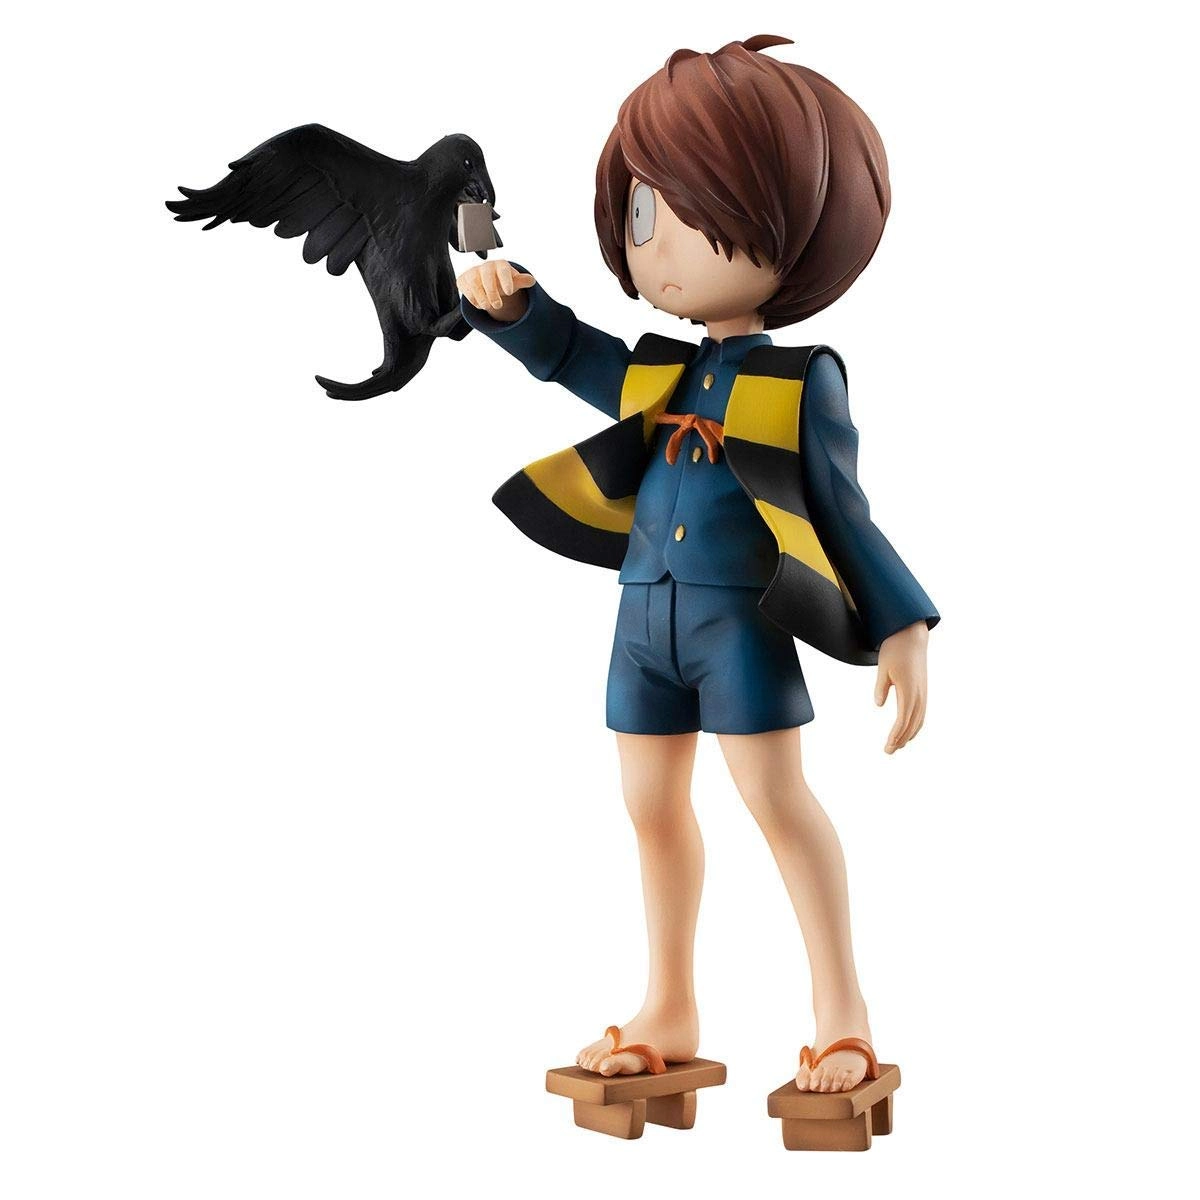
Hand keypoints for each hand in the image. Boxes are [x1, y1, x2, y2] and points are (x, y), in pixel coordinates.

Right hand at [456, 259, 535, 321]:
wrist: (488, 282)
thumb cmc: (503, 281)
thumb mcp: (514, 282)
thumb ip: (522, 281)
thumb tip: (531, 280)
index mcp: (500, 265)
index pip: (503, 270)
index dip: (506, 280)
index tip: (509, 292)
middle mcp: (485, 266)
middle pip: (487, 276)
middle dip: (492, 292)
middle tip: (498, 306)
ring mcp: (472, 272)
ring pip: (474, 283)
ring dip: (481, 297)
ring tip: (487, 307)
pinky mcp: (462, 280)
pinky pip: (465, 289)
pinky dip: (472, 299)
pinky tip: (480, 304)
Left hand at [874, 621, 928, 753]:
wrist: (911, 636)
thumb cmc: (894, 650)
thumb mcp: (883, 668)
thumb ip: (880, 687)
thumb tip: (879, 704)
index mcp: (908, 689)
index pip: (902, 719)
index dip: (896, 735)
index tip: (888, 746)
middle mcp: (919, 693)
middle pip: (912, 724)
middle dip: (901, 739)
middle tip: (888, 751)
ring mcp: (923, 692)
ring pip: (919, 720)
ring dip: (909, 735)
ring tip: (897, 746)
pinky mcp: (923, 690)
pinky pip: (921, 713)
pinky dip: (916, 725)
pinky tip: (909, 732)